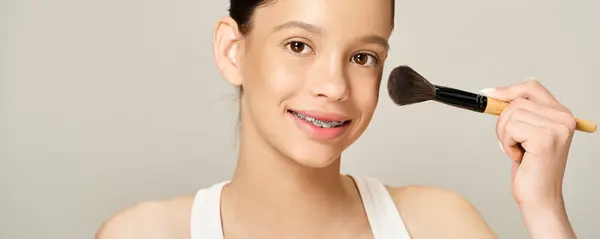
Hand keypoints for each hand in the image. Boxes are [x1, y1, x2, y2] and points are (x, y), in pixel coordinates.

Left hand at [481, 79, 576, 237]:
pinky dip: (507, 144)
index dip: (506, 89)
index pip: (532, 87)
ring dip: (505, 136)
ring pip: (510, 115)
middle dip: (503, 122)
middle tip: (511, 142)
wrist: (539, 196)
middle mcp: (563, 119)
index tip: (486, 94)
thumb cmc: (531, 167)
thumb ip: (520, 113)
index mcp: (561, 114)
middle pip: (516, 102)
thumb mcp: (526, 134)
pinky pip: (510, 129)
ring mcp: (556, 128)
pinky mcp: (545, 139)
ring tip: (518, 151)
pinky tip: (519, 157)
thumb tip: (494, 93)